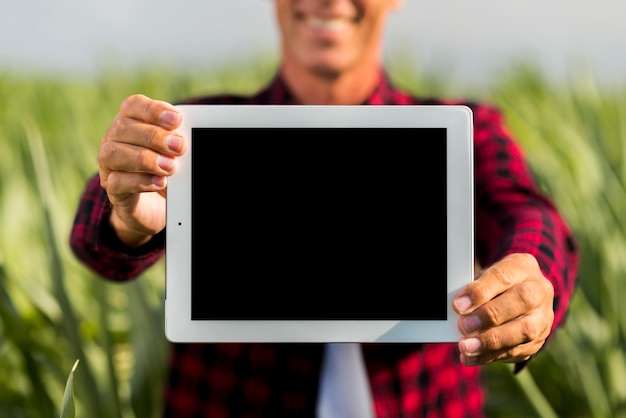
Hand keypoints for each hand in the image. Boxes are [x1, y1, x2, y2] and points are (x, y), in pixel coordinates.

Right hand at [98, 94, 185, 246]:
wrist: (162, 206)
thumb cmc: (169, 170)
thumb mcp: (176, 152)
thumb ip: (177, 140)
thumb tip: (185, 137)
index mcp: (130, 123)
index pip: (133, 106)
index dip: (153, 110)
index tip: (177, 120)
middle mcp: (114, 141)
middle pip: (123, 128)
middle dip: (154, 136)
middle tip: (179, 147)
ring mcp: (109, 166)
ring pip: (112, 154)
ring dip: (144, 159)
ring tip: (169, 167)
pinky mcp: (114, 191)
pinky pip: (117, 182)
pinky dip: (140, 181)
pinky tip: (160, 182)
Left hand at [452, 253, 554, 365]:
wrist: (522, 295)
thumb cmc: (496, 284)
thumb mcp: (485, 277)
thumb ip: (474, 289)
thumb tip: (458, 307)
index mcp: (523, 267)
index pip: (503, 276)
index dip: (480, 291)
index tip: (458, 305)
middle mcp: (540, 290)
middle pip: (522, 301)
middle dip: (489, 316)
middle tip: (464, 326)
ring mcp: (543, 316)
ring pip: (524, 331)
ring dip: (491, 341)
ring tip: (466, 347)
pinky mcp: (538, 340)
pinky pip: (516, 350)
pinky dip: (490, 355)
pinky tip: (471, 357)